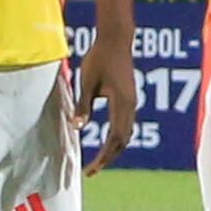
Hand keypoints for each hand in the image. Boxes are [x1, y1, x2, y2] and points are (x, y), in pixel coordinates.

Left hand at [71, 23, 137, 177]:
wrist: (116, 39)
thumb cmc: (99, 58)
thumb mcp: (87, 82)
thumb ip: (84, 106)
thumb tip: (77, 128)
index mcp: (121, 103)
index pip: (115, 139)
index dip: (104, 157)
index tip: (91, 170)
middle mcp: (131, 105)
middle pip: (123, 140)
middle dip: (109, 158)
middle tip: (93, 171)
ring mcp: (132, 102)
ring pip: (127, 133)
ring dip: (114, 149)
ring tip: (100, 160)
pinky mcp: (130, 97)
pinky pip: (126, 124)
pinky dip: (118, 137)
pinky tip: (107, 141)